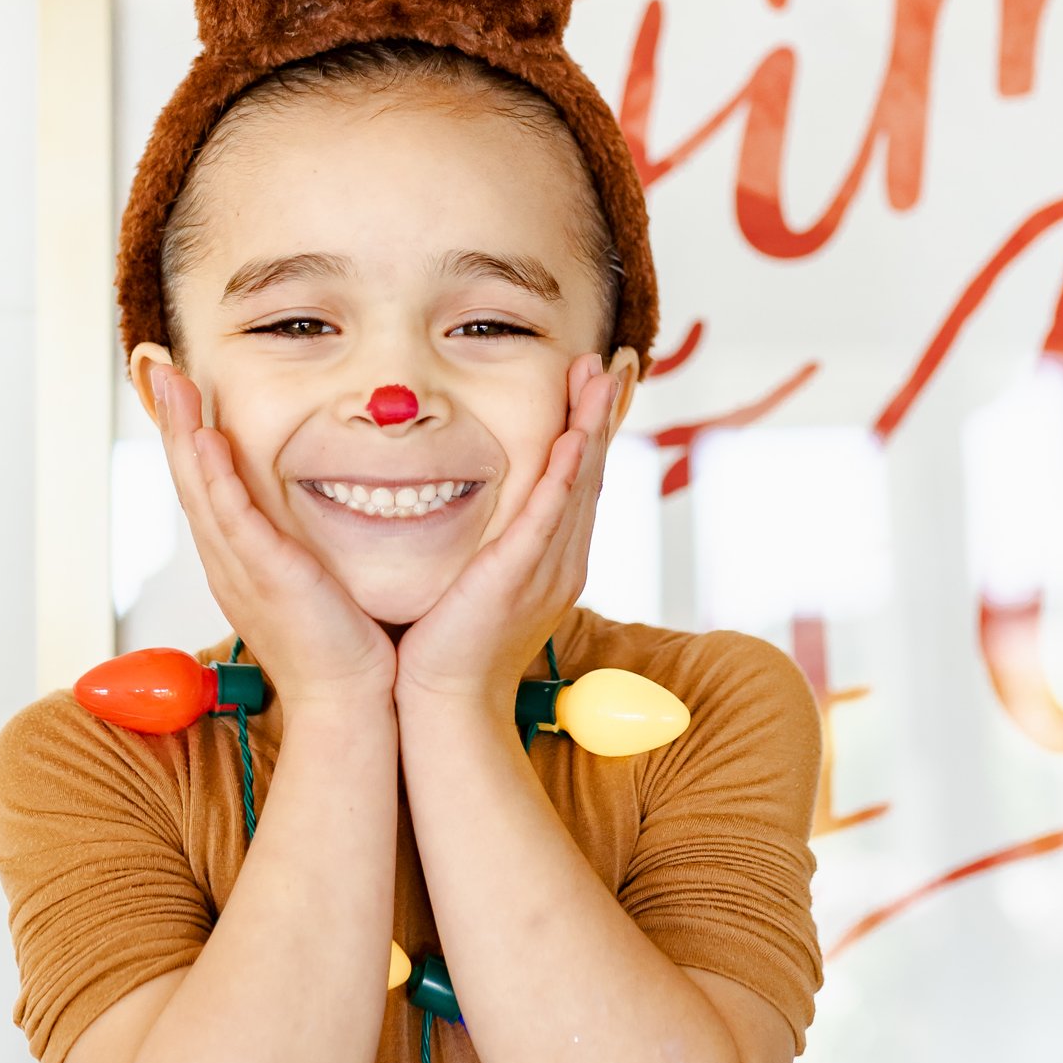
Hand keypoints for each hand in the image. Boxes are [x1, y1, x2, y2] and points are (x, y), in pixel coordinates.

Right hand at [152, 367, 396, 712]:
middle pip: (189, 478)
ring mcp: (241, 569)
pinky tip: (206, 440)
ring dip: (183, 432)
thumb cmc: (341, 643)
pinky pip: (233, 519)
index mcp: (238, 558)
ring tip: (172, 382)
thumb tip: (308, 508)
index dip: (187, 435)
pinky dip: (216, 478)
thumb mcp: (313, 577)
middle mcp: (229, 560)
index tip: (180, 387)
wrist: (350, 700)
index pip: (205, 484)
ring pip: (200, 489)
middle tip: (160, 367)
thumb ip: (301, 541)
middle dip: (172, 420)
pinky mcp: (267, 576)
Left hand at [393, 354, 619, 715]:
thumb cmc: (450, 642)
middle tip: (616, 359)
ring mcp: (547, 568)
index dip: (594, 425)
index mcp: (554, 556)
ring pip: (579, 485)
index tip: (600, 378)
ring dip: (592, 427)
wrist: (446, 702)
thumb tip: (482, 501)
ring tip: (602, 378)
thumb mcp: (479, 576)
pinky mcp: (520, 577)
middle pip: (592, 472)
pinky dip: (564, 477)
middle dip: (603, 412)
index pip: (580, 478)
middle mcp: (562, 559)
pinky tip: (574, 441)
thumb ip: (490, 538)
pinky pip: (548, 518)